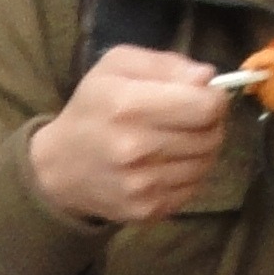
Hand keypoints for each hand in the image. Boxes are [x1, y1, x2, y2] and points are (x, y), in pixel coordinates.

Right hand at [24, 45, 231, 228]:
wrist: (59, 168)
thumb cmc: (92, 109)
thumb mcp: (117, 67)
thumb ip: (166, 64)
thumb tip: (207, 79)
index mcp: (128, 106)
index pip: (206, 107)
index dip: (214, 99)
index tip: (203, 97)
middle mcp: (135, 149)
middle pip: (211, 136)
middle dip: (210, 124)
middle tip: (191, 119)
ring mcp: (141, 185)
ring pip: (206, 163)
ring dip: (201, 150)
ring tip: (177, 141)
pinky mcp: (146, 210)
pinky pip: (193, 189)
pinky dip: (188, 174)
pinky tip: (166, 164)